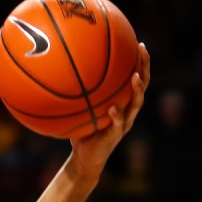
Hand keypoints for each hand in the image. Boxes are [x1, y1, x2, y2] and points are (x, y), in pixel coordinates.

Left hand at [68, 42, 150, 180]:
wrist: (84, 157)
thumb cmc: (81, 130)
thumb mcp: (78, 108)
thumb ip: (75, 93)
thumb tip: (57, 71)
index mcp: (122, 101)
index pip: (135, 77)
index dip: (140, 62)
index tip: (139, 44)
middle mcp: (127, 110)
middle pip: (142, 85)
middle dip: (144, 67)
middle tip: (142, 50)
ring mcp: (124, 123)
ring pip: (136, 104)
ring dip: (137, 90)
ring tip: (135, 77)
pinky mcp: (116, 136)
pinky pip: (119, 124)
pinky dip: (117, 116)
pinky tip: (114, 108)